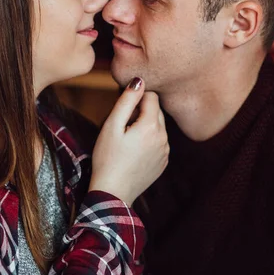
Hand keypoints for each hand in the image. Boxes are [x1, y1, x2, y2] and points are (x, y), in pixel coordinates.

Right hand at [89, 78, 168, 205]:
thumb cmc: (107, 158)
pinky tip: (133, 152)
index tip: (123, 112)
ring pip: (158, 126)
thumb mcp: (112, 126)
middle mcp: (164, 137)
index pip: (151, 96)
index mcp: (152, 126)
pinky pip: (159, 142)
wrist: (113, 192)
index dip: (135, 99)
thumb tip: (139, 81)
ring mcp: (166, 151)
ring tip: (126, 141)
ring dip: (145, 126)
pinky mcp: (163, 162)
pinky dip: (148, 141)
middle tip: (122, 127)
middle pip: (156, 111)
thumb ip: (126, 101)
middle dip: (141, 112)